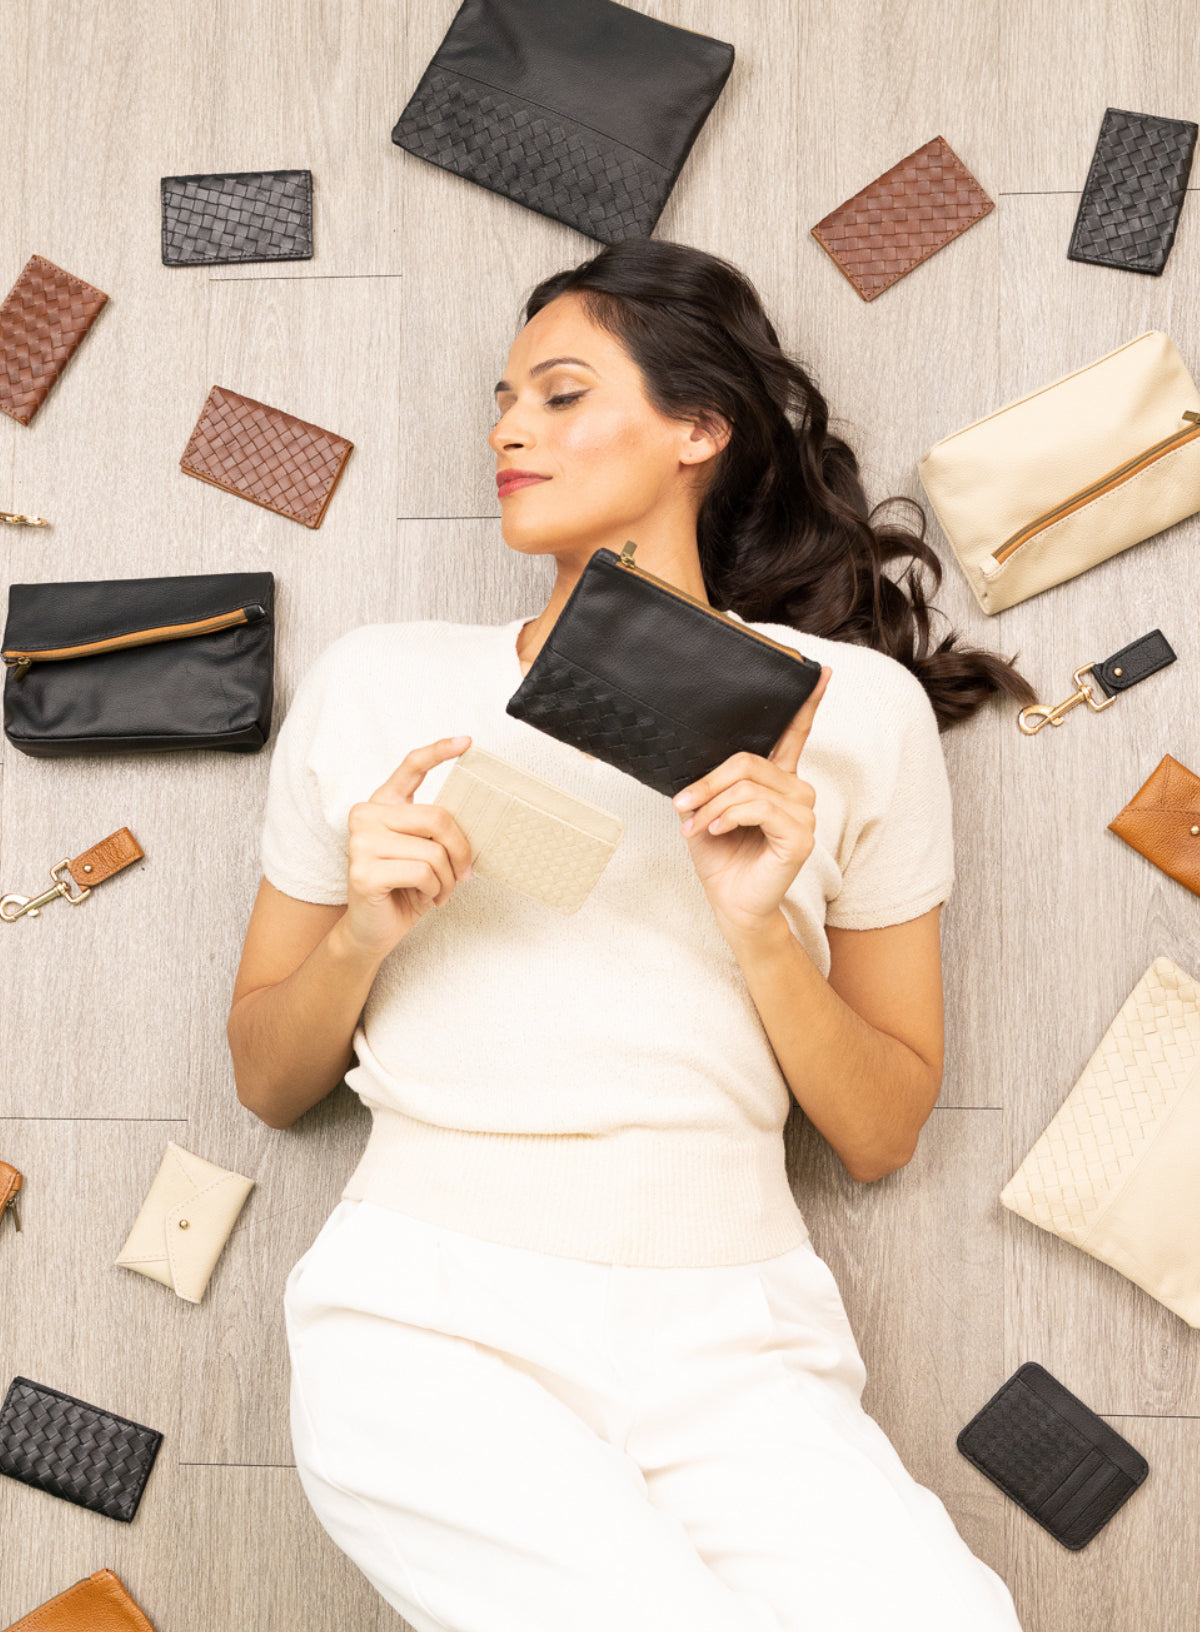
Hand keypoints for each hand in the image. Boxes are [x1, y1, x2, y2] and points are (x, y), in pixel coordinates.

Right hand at [340, 734, 474, 960]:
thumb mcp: (425, 852)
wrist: (373, 930)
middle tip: (463, 874)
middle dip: (460, 851)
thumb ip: (436, 831)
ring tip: (438, 891)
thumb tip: (472, 823)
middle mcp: (366, 815)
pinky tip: (424, 897)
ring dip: (447, 879)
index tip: (467, 742)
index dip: (439, 751)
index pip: (411, 766)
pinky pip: (422, 873)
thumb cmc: (404, 889)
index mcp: (384, 804)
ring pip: (433, 851)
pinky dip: (434, 891)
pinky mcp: (363, 870)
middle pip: (437, 817)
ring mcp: (360, 841)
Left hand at [672, 666, 831, 938]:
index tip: (820, 673)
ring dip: (712, 804)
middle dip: (708, 782)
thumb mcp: (705, 810)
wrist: (729, 903)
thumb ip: (710, 782)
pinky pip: (758, 808)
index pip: (794, 734)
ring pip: (750, 786)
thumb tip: (694, 762)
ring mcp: (802, 813)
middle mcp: (795, 791)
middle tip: (682, 804)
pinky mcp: (800, 836)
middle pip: (749, 762)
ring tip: (694, 825)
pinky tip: (716, 830)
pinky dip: (728, 816)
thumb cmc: (720, 857)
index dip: (807, 703)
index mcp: (777, 780)